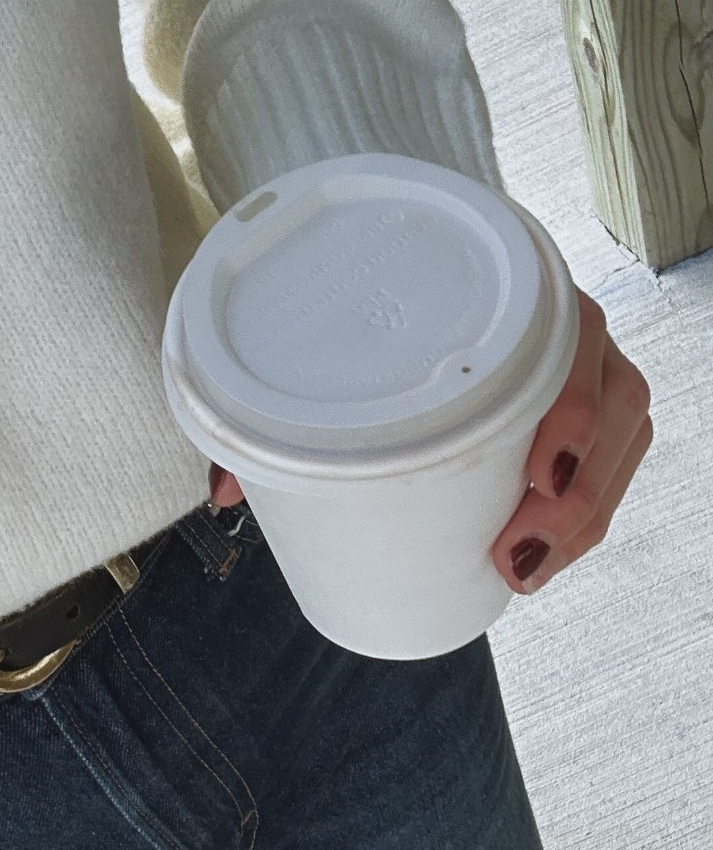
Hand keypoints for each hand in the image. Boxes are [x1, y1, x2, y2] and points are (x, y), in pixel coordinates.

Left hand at [206, 286, 653, 598]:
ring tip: (524, 568)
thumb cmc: (355, 310)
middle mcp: (560, 318)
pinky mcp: (574, 406)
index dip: (579, 406)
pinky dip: (587, 514)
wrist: (382, 282)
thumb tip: (227, 492)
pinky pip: (608, 459)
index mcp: (514, 281)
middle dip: (581, 491)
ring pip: (623, 437)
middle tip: (518, 549)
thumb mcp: (317, 341)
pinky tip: (546, 558)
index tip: (545, 472)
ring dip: (586, 513)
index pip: (580, 331)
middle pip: (616, 399)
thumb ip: (268, 406)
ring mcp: (576, 363)